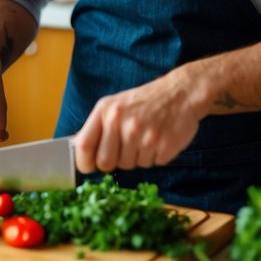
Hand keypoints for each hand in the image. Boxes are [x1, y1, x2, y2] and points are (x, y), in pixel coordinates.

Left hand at [73, 75, 200, 172]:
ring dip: (137, 158)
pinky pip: (151, 164)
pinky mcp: (163, 146)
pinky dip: (154, 157)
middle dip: (114, 162)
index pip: (83, 145)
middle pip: (106, 163)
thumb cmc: (144, 102)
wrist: (180, 93)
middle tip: (125, 150)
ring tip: (145, 137)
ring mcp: (143, 135)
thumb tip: (80, 151)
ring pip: (130, 166)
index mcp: (105, 111)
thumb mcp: (114, 105)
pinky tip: (158, 140)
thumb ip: (98, 127)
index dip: (83, 162)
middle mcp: (122, 123)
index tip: (88, 167)